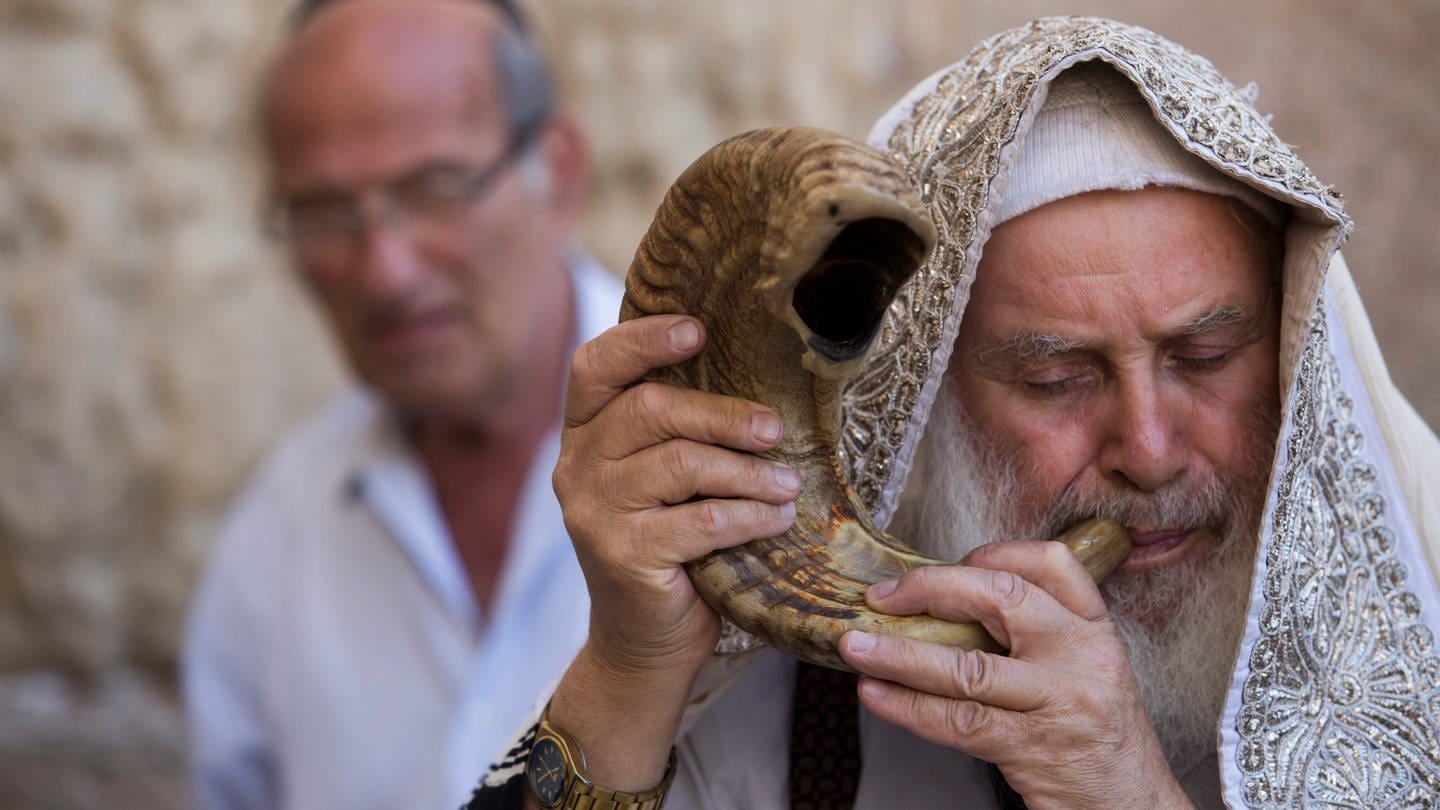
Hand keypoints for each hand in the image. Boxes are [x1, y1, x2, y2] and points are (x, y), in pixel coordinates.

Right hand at [546, 314, 800, 789]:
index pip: (595, 367)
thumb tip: (757, 375)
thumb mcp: (667, 479)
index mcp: (585, 435)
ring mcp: (593, 512)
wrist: (645, 640)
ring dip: (748, 471)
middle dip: (723, 414)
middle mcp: (576, 467)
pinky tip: (779, 518)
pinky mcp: (621, 555)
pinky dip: (750, 516)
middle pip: (650, 410)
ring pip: (681, 464)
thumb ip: (680, 431)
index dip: (643, 340)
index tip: (697, 330)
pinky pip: (701, 520)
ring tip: (789, 483)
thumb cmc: (669, 546)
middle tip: (775, 430)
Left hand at [837, 540, 1189, 808]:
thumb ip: (1036, 635)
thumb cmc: (1095, 736)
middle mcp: (1083, 656)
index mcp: (1095, 629)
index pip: (1052, 563)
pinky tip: (876, 694)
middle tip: (882, 596)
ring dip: (899, 654)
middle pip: (1001, 598)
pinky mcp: (1034, 749)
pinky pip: (958, 721)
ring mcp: (1061, 702)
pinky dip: (908, 707)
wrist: (1131, 806)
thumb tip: (946, 605)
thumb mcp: (1085, 670)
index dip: (994, 553)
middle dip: (930, 589)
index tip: (950, 562)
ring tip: (855, 647)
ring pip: (967, 667)